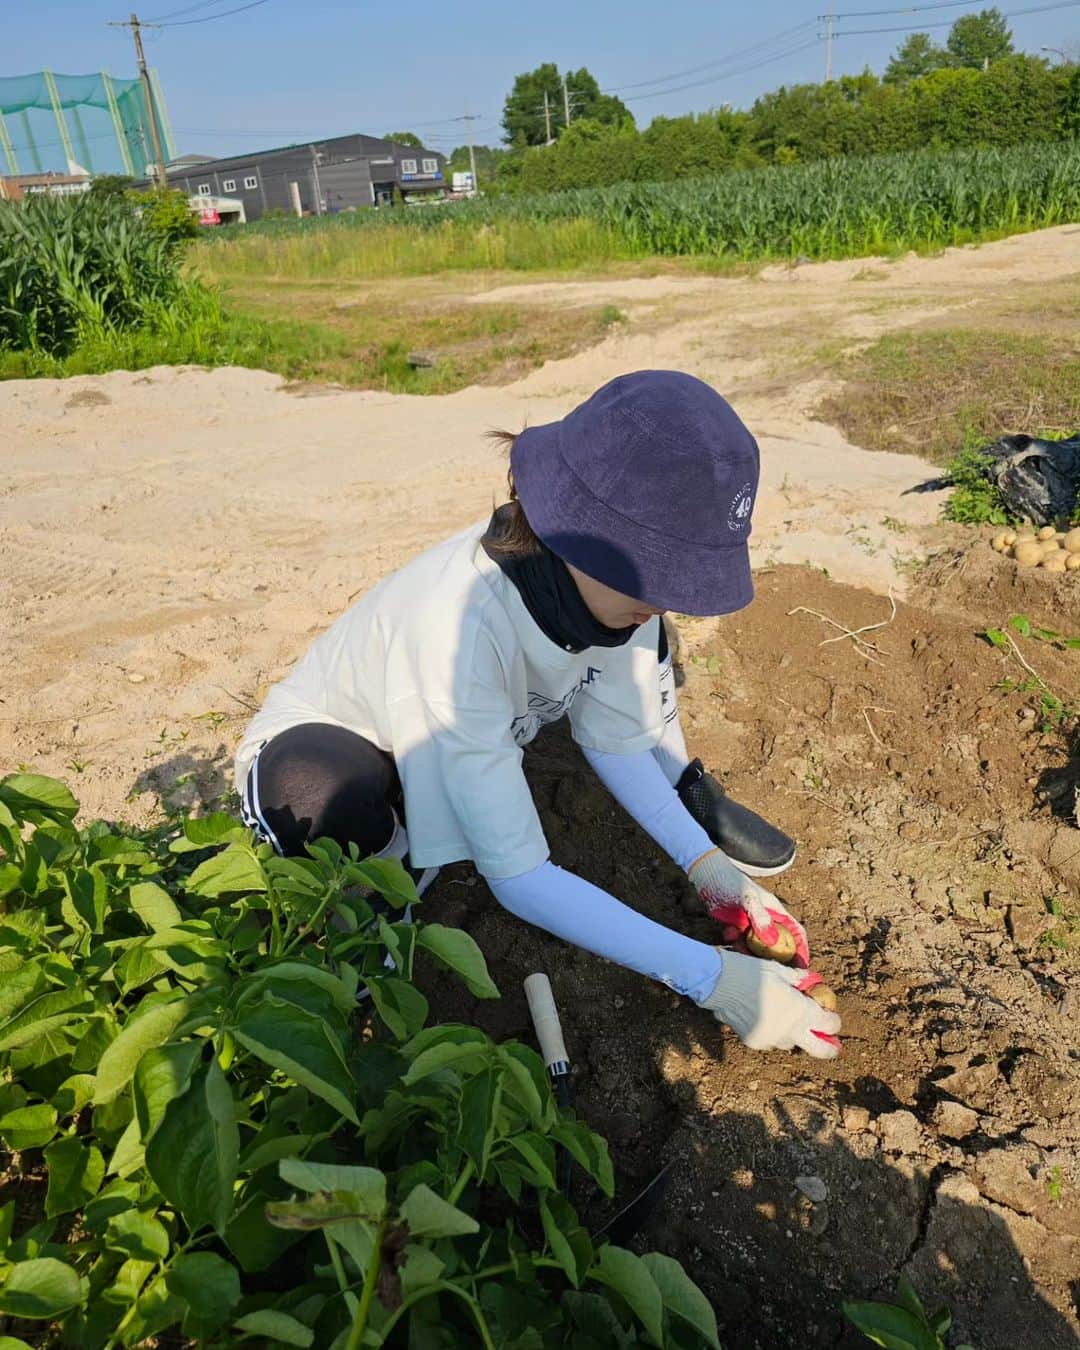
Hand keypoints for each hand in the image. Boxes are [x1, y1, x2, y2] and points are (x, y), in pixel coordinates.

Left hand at [688, 848, 809, 966]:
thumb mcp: (747, 897)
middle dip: (774, 957)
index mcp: (775, 910)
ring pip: (757, 946)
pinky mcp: (736, 927)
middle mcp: (766, 919)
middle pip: (777, 944)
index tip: (801, 967)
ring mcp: (751, 924)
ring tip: (739, 946)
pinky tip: (727, 934)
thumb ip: (759, 916)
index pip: (795, 932)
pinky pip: (741, 943)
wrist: (707, 874)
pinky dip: (736, 943)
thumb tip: (771, 939)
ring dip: (750, 951)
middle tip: (770, 970)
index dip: (801, 949)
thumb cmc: (731, 880)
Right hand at [697, 949, 840, 1057]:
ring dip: (795, 1034)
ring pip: (792, 1043)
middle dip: (830, 1048)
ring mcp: (772, 1040)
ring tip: (786, 1020)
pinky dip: (773, 1032)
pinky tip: (764, 1017)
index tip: (831, 1016)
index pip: (829, 1024)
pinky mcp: (755, 1043)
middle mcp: (790, 1031)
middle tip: (834, 1046)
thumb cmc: (751, 971)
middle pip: (820, 1049)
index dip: (833, 1020)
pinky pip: (771, 1041)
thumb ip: (798, 979)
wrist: (718, 983)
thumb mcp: (779, 970)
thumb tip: (810, 981)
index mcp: (801, 1011)